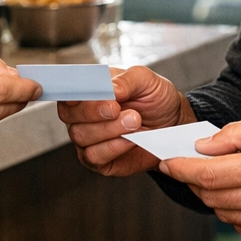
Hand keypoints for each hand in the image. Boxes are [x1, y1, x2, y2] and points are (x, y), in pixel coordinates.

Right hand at [57, 65, 195, 176]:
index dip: (71, 92)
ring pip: (81, 135)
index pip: (67, 89)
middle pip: (69, 114)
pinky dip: (113, 147)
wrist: (172, 125)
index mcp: (89, 90)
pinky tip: (130, 139)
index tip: (84, 93)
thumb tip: (110, 89)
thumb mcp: (146, 80)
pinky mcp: (98, 159)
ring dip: (108, 129)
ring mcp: (88, 137)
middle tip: (117, 108)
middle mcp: (83, 114)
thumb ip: (126, 80)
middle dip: (92, 111)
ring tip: (134, 121)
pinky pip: (94, 156)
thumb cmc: (155, 99)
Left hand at [160, 115, 240, 240]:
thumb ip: (235, 136)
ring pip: (223, 213)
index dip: (181, 168)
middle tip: (191, 165)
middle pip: (211, 195)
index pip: (207, 174)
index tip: (167, 162)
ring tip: (225, 176)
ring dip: (215, 195)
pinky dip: (234, 210)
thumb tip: (202, 148)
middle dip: (195, 180)